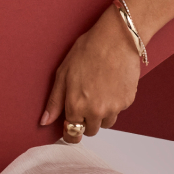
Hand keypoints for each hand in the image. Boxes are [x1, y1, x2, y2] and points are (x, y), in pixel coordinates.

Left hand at [40, 8, 142, 143]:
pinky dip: (114, 103)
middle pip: (90, 130)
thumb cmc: (88, 51)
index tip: (70, 129)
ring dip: (101, 114)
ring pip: (106, 123)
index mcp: (76, 106)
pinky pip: (119, 110)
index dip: (70, 132)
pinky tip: (110, 85)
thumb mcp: (63, 73)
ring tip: (98, 91)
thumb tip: (44, 121)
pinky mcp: (128, 101)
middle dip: (86, 121)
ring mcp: (114, 108)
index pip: (72, 134)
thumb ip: (54, 101)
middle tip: (85, 101)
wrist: (116, 39)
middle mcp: (96, 111)